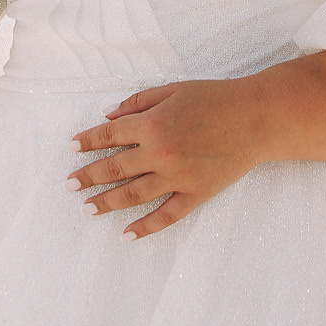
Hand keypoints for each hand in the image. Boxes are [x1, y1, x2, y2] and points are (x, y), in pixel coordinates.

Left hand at [66, 78, 263, 240]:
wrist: (256, 118)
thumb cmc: (215, 98)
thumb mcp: (173, 90)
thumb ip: (138, 102)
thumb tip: (107, 115)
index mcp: (152, 123)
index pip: (109, 135)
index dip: (87, 141)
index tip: (71, 148)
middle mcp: (159, 152)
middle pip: (114, 168)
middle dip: (87, 177)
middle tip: (69, 185)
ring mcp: (177, 176)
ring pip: (132, 194)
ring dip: (106, 203)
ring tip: (87, 209)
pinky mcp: (196, 193)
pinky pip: (166, 216)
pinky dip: (145, 227)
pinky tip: (126, 235)